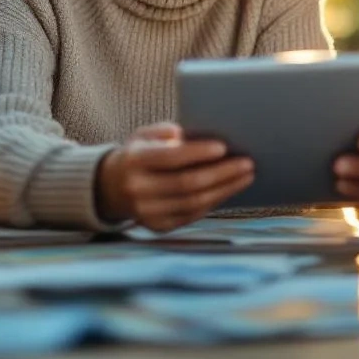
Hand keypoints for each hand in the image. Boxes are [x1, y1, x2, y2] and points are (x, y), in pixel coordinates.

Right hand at [97, 121, 252, 231]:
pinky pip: (192, 215)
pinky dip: (214, 201)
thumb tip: (191, 136)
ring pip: (194, 203)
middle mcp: (138, 190)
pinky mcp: (158, 226)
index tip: (224, 147)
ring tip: (246, 176)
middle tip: (247, 163)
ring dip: (225, 190)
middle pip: (187, 184)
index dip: (198, 153)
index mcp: (133, 162)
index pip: (170, 158)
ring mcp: (147, 213)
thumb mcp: (143, 135)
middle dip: (221, 174)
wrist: (111, 187)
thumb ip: (165, 131)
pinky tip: (230, 189)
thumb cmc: (138, 153)